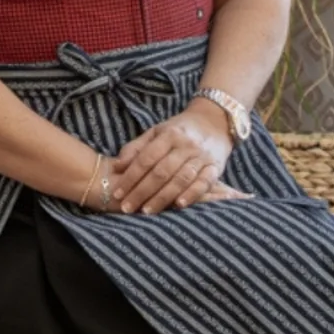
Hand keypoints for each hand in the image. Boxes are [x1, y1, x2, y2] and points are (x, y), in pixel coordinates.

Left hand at [103, 109, 232, 215]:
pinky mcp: (216, 167)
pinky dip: (192, 194)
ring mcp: (202, 157)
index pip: (146, 159)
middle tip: (127, 207)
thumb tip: (117, 166)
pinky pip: (204, 183)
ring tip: (147, 211)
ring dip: (163, 197)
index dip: (130, 177)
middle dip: (142, 192)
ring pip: (180, 179)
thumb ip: (136, 148)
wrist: (215, 122)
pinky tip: (178, 205)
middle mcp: (186, 145)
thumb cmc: (179, 130)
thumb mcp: (156, 132)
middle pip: (161, 172)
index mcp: (169, 135)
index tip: (117, 193)